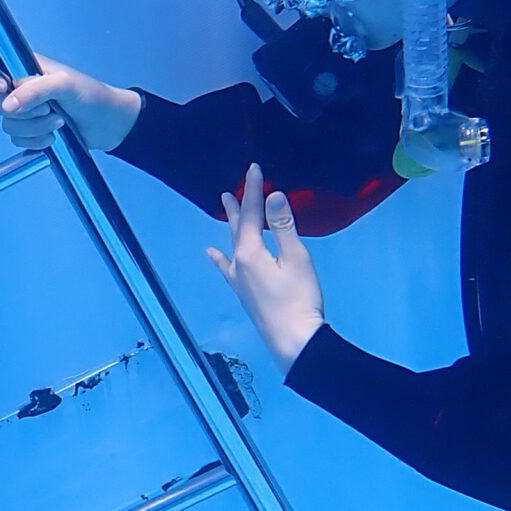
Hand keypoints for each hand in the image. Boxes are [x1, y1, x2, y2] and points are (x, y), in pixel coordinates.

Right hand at [0, 52, 141, 151]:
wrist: (109, 124)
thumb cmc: (91, 95)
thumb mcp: (64, 85)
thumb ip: (34, 91)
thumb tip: (6, 105)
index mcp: (24, 68)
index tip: (2, 87)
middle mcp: (20, 89)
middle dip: (22, 112)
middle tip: (47, 109)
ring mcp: (25, 112)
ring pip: (8, 125)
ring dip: (33, 129)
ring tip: (59, 122)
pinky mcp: (30, 133)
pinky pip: (17, 141)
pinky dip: (34, 142)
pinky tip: (54, 138)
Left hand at [206, 165, 325, 372]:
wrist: (293, 341)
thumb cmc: (299, 298)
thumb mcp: (296, 258)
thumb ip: (283, 227)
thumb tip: (273, 196)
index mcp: (250, 252)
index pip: (251, 214)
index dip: (253, 190)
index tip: (254, 169)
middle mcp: (238, 264)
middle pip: (236, 227)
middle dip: (237, 205)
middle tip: (232, 186)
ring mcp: (238, 280)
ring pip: (231, 244)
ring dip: (229, 223)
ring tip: (224, 206)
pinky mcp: (244, 293)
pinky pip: (227, 267)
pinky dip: (220, 256)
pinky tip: (212, 254)